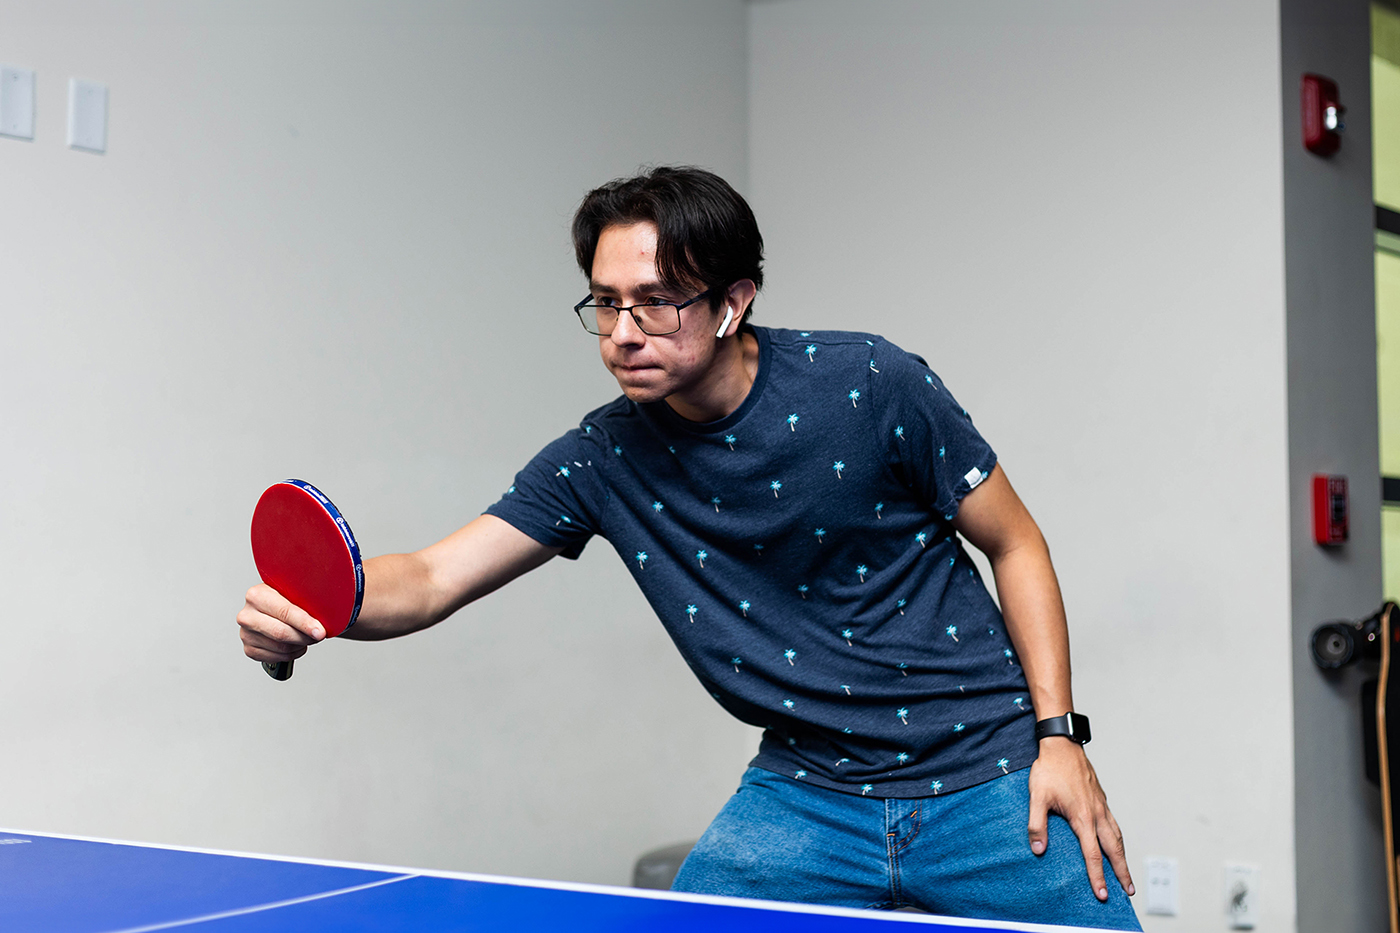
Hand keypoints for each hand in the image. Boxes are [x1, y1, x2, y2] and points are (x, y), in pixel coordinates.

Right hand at [237, 583, 325, 663]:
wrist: (270, 607)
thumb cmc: (283, 600)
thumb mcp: (292, 592)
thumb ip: (305, 599)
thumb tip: (326, 612)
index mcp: (256, 595)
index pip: (284, 612)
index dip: (305, 623)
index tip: (320, 631)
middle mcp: (247, 615)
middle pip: (281, 633)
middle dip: (305, 637)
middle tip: (318, 635)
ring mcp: (246, 634)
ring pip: (281, 648)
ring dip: (300, 645)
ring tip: (307, 637)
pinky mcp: (249, 649)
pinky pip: (276, 657)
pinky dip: (292, 654)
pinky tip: (296, 644)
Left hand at [1027, 739, 1133, 901]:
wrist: (1062, 745)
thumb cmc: (1049, 769)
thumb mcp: (1036, 797)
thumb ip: (1036, 824)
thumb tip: (1038, 850)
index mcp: (1082, 817)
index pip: (1092, 854)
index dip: (1097, 876)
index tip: (1102, 894)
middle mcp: (1097, 813)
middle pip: (1114, 849)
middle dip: (1122, 872)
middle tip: (1129, 891)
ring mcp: (1102, 806)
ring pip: (1117, 836)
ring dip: (1123, 857)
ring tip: (1127, 874)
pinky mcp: (1101, 799)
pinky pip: (1114, 824)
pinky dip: (1118, 839)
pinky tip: (1115, 843)